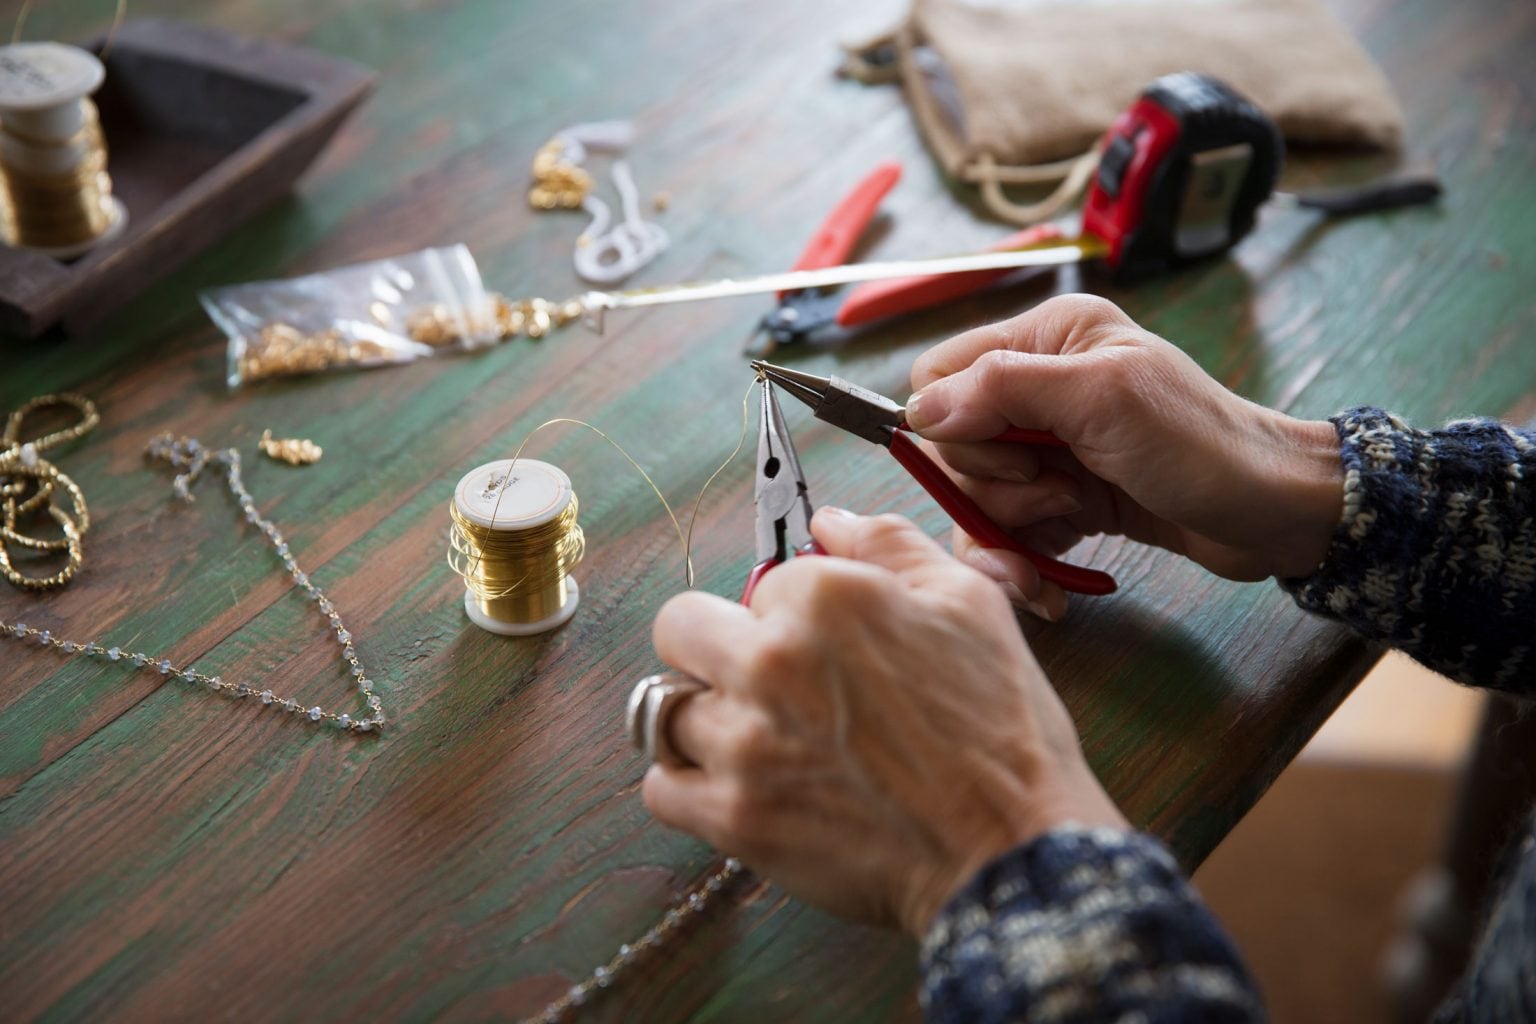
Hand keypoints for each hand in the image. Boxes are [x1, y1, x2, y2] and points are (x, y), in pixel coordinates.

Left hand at [643, 509, 1125, 936]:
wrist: (1012, 851)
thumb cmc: (1003, 732)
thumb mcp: (970, 605)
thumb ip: (890, 544)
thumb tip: (829, 521)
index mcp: (827, 597)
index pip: (765, 580)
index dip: (795, 610)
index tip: (824, 644)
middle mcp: (773, 661)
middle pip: (680, 628)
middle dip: (715, 645)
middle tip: (759, 679)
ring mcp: (746, 744)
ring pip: (666, 709)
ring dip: (704, 720)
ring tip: (754, 741)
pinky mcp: (735, 818)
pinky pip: (661, 788)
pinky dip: (688, 787)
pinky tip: (736, 786)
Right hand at [907, 295, 1342, 617]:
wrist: (1270, 515)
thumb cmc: (1198, 445)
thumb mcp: (1102, 400)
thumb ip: (1005, 390)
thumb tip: (918, 410)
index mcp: (1046, 337)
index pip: (940, 374)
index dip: (954, 424)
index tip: (1015, 454)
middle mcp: (1040, 385)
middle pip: (952, 445)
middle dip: (993, 485)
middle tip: (1057, 491)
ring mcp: (1050, 447)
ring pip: (975, 496)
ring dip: (1012, 527)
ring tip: (1073, 524)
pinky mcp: (1062, 498)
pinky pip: (1007, 533)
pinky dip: (1023, 562)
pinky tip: (1049, 588)